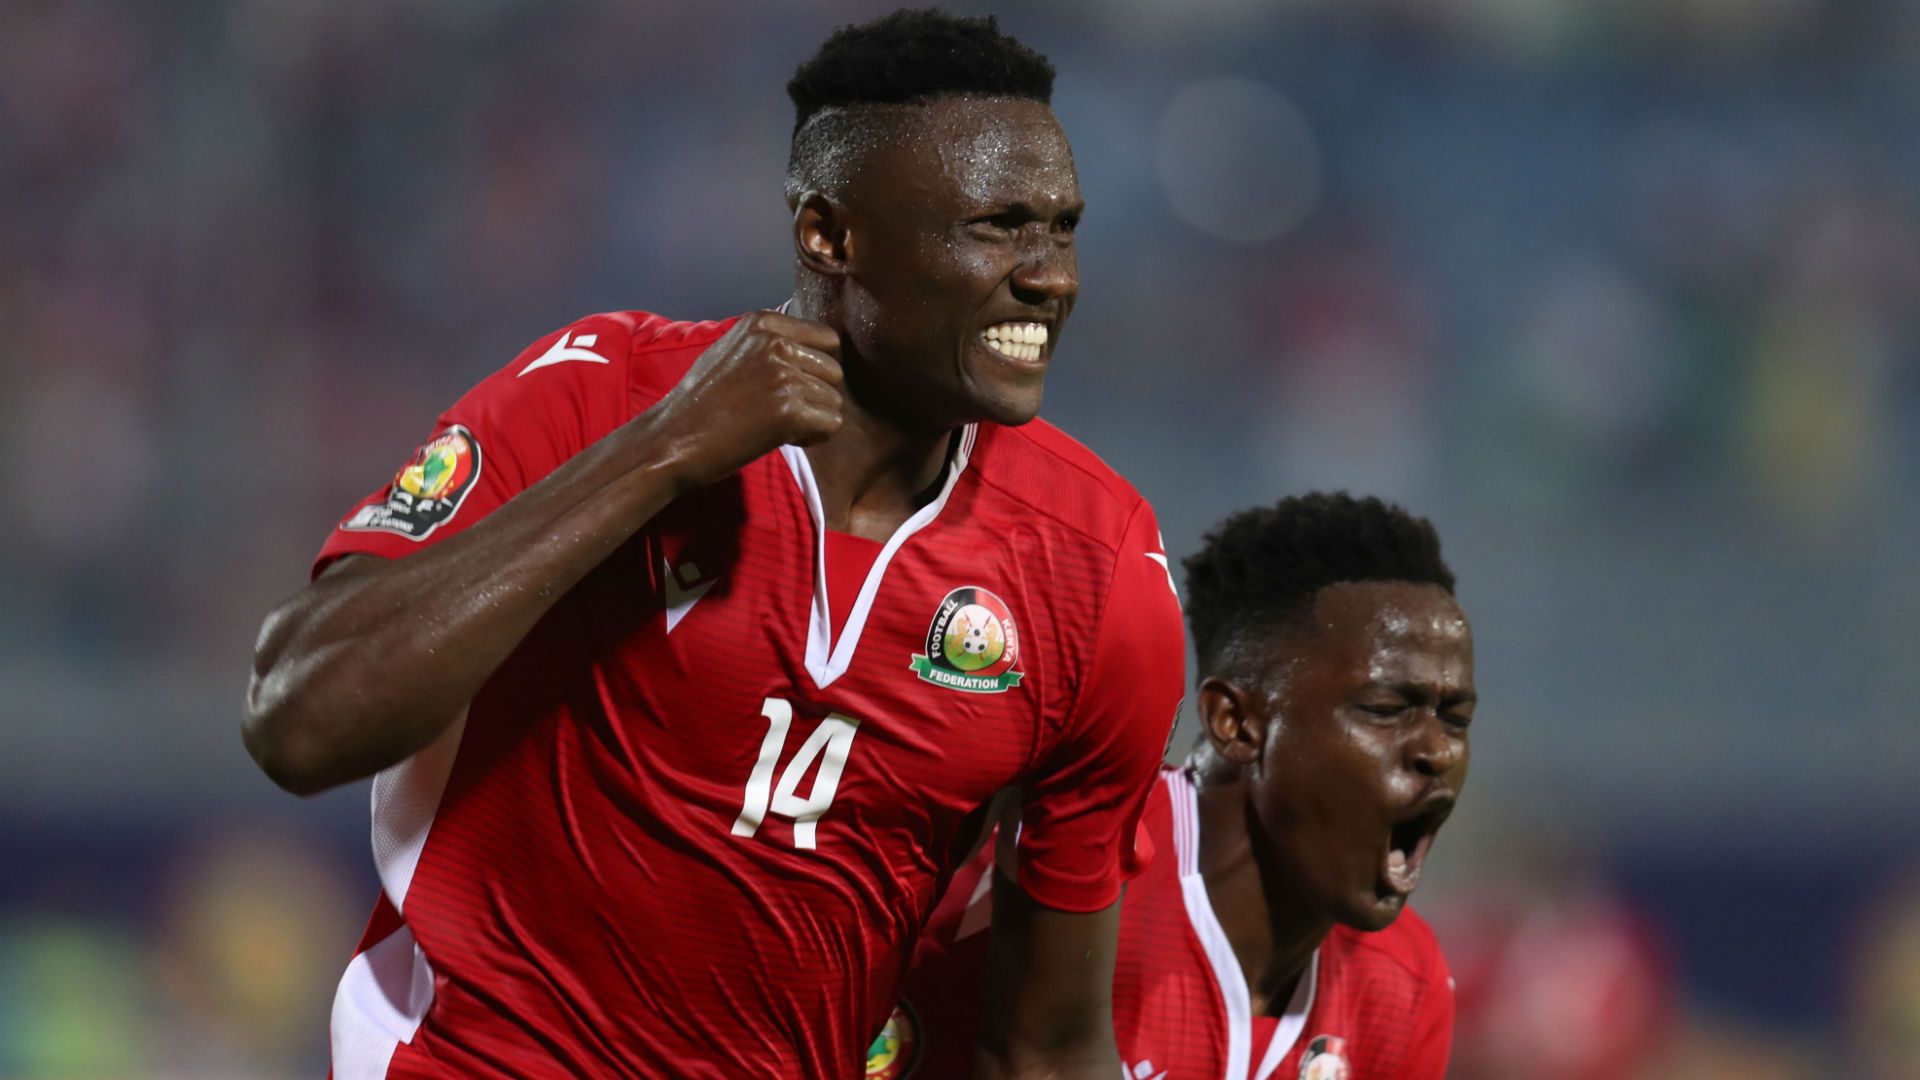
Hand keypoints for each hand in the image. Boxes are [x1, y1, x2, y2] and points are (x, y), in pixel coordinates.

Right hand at [650, 311, 844, 490]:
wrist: (670, 439)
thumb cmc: (698, 403)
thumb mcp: (730, 351)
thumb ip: (768, 345)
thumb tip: (810, 350)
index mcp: (763, 323)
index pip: (827, 339)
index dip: (817, 368)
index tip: (794, 386)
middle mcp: (776, 343)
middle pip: (834, 371)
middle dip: (816, 395)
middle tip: (782, 411)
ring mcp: (784, 376)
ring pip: (834, 401)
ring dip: (813, 419)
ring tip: (776, 425)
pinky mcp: (790, 411)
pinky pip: (831, 425)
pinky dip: (814, 437)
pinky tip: (784, 438)